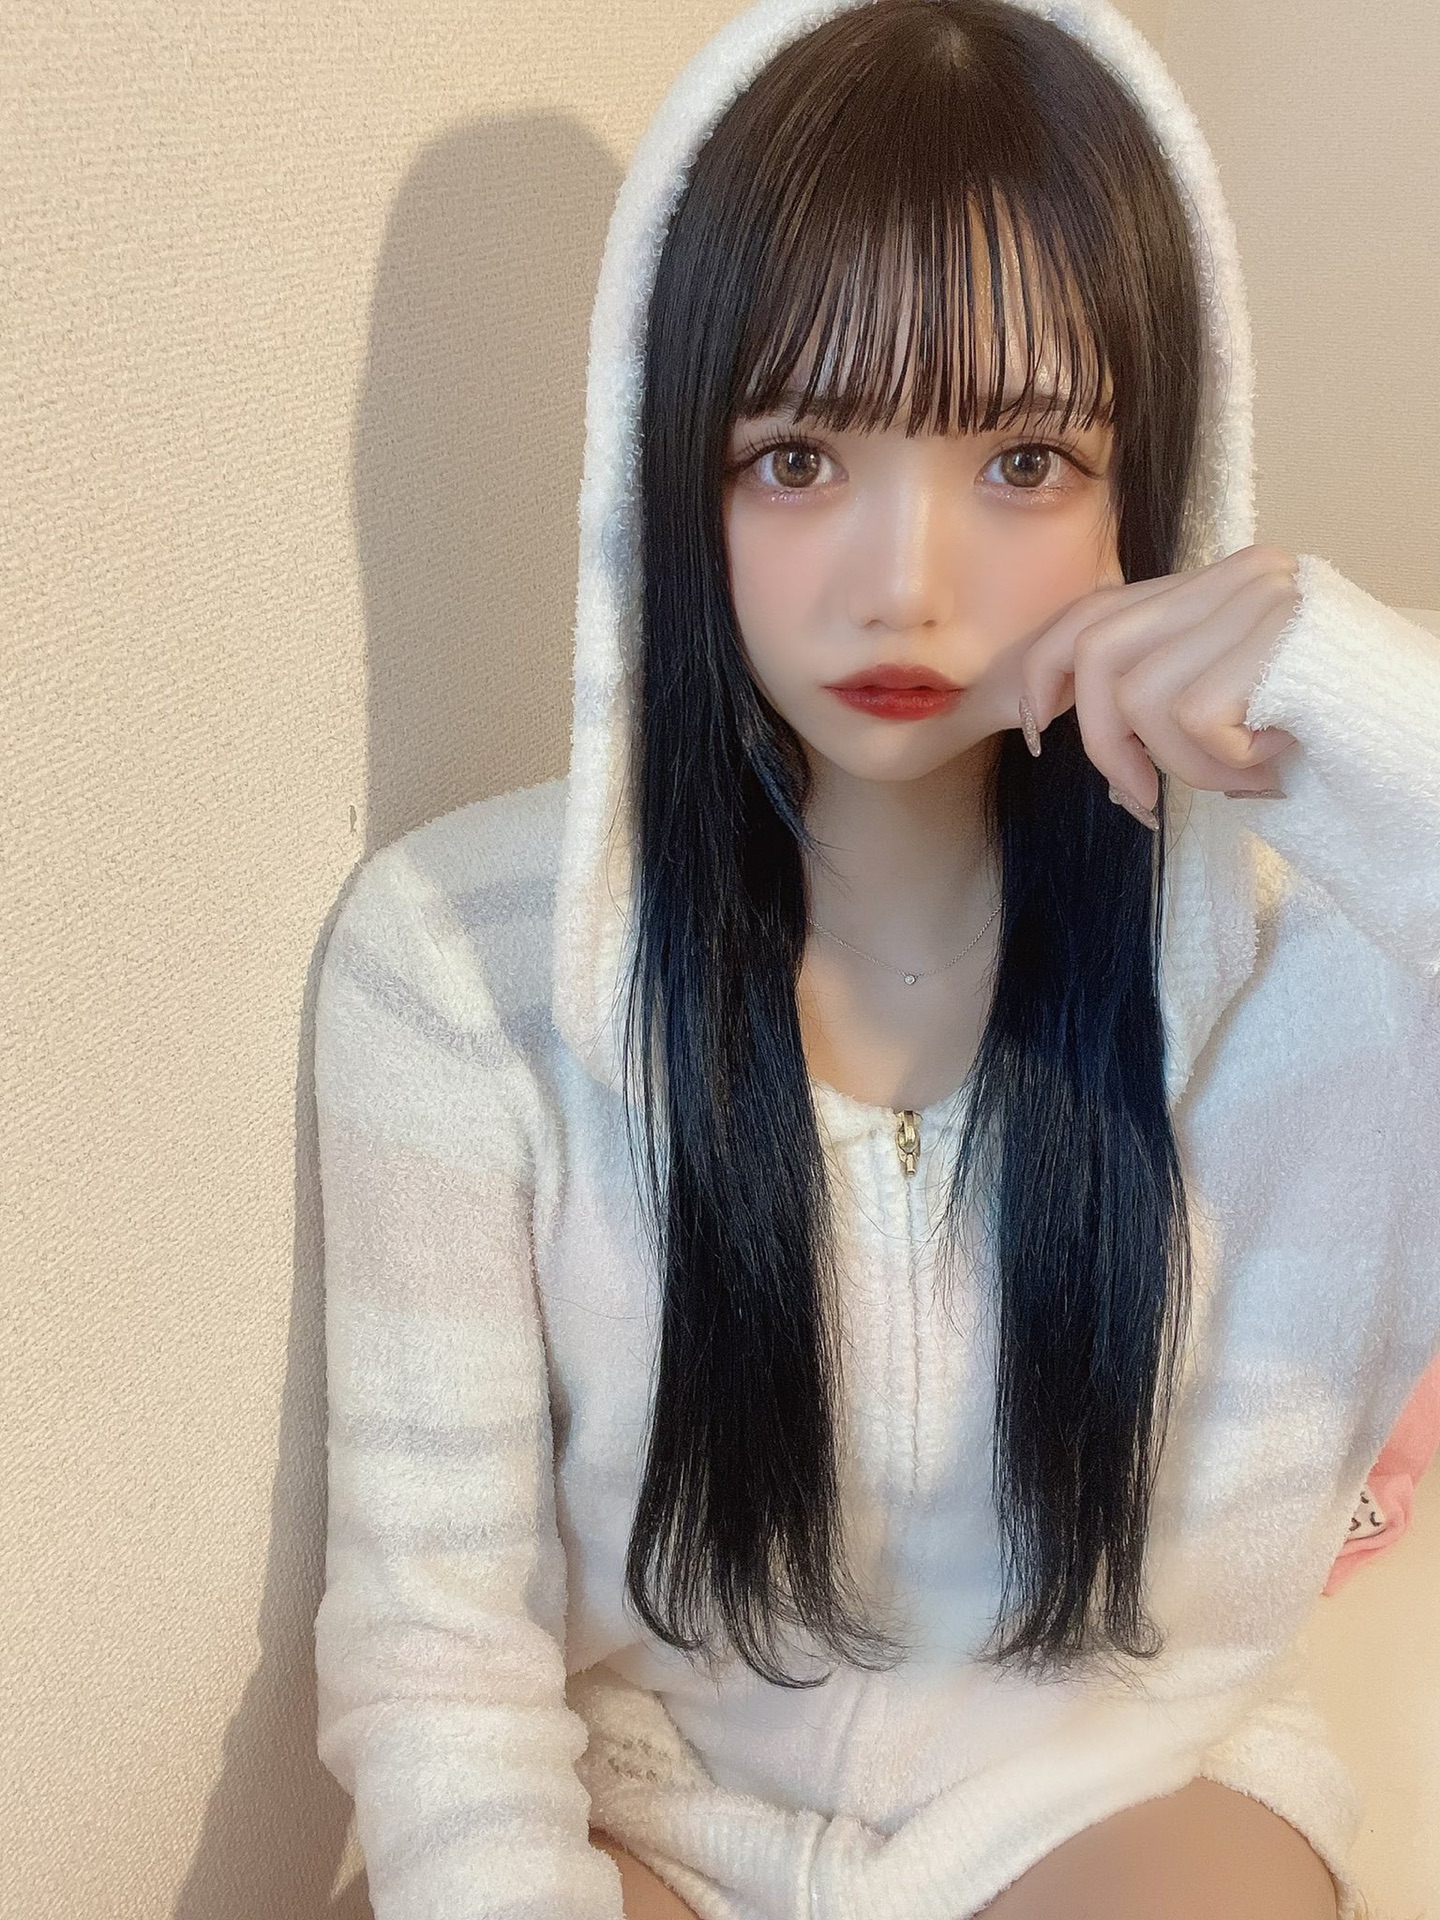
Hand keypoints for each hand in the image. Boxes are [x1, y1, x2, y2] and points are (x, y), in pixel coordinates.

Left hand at [1017, 544, 1302, 826]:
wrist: (1434, 729)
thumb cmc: (1321, 728)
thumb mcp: (1233, 699)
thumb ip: (1161, 693)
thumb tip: (1083, 743)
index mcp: (1211, 586)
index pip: (1094, 610)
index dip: (1044, 672)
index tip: (1037, 733)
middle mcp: (1232, 577)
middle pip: (1096, 651)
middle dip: (1102, 741)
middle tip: (1140, 798)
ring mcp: (1254, 599)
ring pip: (1139, 698)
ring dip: (1184, 767)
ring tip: (1247, 777)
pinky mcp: (1273, 637)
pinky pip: (1194, 721)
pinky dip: (1224, 765)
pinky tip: (1274, 761)